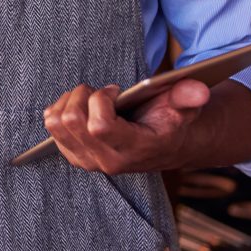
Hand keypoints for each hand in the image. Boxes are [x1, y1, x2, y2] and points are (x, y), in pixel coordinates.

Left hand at [42, 80, 209, 174]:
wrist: (165, 146)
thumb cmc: (171, 121)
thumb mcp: (184, 107)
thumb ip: (189, 96)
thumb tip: (199, 89)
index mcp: (132, 149)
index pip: (98, 126)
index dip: (101, 99)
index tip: (115, 90)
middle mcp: (106, 160)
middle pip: (70, 121)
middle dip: (82, 95)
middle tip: (102, 92)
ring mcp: (88, 161)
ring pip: (56, 123)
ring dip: (70, 100)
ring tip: (92, 99)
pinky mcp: (75, 156)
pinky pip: (51, 127)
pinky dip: (61, 109)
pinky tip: (83, 108)